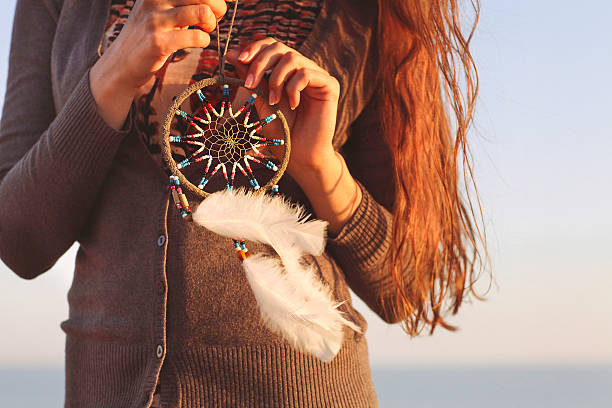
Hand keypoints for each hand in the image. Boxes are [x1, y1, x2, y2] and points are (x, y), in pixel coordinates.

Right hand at [90, 0, 227, 128]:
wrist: (122, 62)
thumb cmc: (152, 33)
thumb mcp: (163, 8)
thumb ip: (186, 1)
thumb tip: (221, 2)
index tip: (227, 1)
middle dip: (218, 8)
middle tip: (212, 20)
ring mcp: (155, 20)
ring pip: (203, 13)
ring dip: (210, 25)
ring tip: (203, 31)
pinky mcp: (158, 42)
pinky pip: (197, 37)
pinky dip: (204, 41)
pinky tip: (197, 42)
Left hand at [226, 38, 340, 178]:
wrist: (300, 156)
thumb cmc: (282, 133)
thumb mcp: (261, 100)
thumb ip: (251, 77)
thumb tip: (232, 52)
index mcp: (287, 72)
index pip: (271, 46)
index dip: (255, 48)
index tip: (238, 59)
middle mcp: (303, 70)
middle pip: (279, 47)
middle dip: (260, 63)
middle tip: (250, 83)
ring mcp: (317, 77)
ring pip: (292, 58)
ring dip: (276, 78)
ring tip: (274, 100)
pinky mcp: (330, 85)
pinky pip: (307, 73)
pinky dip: (293, 87)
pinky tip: (293, 104)